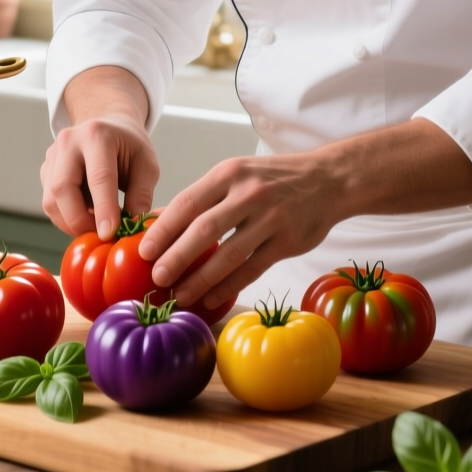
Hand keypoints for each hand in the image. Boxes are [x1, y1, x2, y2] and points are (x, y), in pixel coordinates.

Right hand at [41, 66, 158, 239]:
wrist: (108, 128)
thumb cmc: (129, 147)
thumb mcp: (147, 164)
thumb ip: (141, 194)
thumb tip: (131, 224)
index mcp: (97, 135)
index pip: (98, 177)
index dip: (103, 209)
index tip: (109, 234)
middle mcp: (68, 142)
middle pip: (62, 189)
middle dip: (80, 220)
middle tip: (101, 236)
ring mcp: (52, 156)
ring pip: (51, 201)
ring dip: (71, 223)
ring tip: (96, 225)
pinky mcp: (45, 171)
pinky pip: (50, 203)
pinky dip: (66, 218)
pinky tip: (86, 214)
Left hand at [137, 153, 343, 310]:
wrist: (328, 179)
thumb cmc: (273, 178)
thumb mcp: (236, 174)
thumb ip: (201, 197)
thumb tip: (158, 221)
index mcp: (229, 174)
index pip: (187, 203)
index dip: (163, 230)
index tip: (143, 251)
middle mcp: (249, 194)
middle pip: (204, 230)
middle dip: (176, 257)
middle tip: (157, 278)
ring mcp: (271, 219)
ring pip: (229, 255)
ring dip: (201, 279)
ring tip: (180, 295)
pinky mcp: (287, 242)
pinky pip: (253, 269)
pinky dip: (230, 286)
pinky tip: (212, 297)